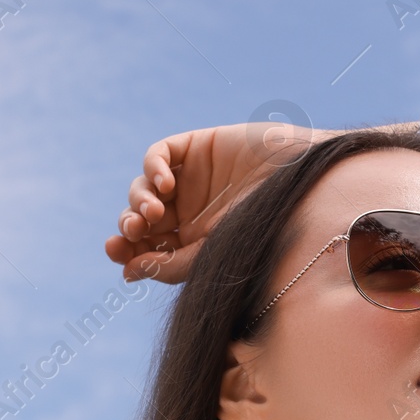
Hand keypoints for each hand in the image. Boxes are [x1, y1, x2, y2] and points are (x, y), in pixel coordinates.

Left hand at [104, 122, 331, 282]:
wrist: (301, 182)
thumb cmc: (264, 224)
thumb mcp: (214, 253)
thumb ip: (171, 265)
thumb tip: (128, 273)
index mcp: (192, 241)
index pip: (147, 246)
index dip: (126, 249)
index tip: (117, 254)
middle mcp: (188, 210)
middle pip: (140, 218)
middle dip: (129, 226)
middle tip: (134, 231)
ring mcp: (190, 178)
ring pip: (143, 188)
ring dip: (139, 201)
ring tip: (153, 213)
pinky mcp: (195, 147)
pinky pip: (159, 154)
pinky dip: (153, 168)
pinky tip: (165, 185)